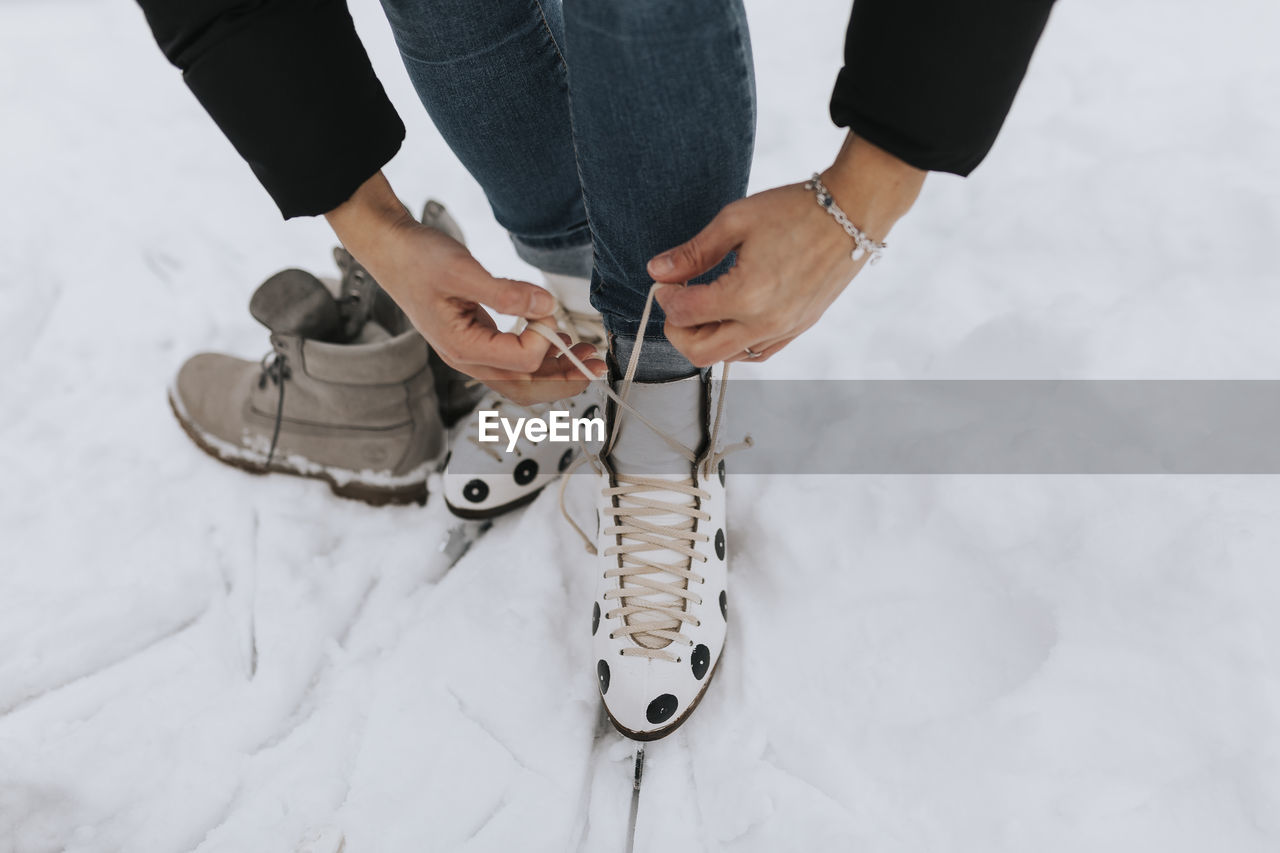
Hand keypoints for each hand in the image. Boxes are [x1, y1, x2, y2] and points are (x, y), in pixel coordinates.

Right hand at [326, 172, 604, 404]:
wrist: (390, 249)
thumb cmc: (416, 259)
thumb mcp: (461, 270)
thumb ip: (505, 293)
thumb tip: (545, 307)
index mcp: (462, 348)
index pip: (519, 362)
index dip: (544, 341)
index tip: (549, 311)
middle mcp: (467, 358)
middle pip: (524, 388)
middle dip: (564, 380)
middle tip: (595, 367)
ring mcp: (472, 351)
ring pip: (522, 378)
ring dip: (557, 370)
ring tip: (587, 355)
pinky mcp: (477, 338)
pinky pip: (514, 359)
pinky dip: (540, 356)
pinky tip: (559, 341)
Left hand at [648, 133, 925, 365]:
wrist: (852, 212)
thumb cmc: (796, 210)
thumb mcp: (735, 221)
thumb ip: (693, 252)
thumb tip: (658, 271)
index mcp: (746, 295)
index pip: (685, 314)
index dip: (666, 298)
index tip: (666, 281)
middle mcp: (766, 322)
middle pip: (700, 352)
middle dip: (677, 330)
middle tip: (676, 302)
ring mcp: (785, 330)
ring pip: (728, 358)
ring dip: (705, 338)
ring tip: (703, 306)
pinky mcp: (799, 328)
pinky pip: (756, 354)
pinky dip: (734, 343)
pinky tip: (729, 319)